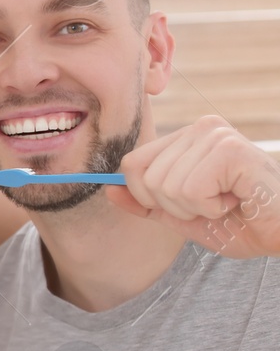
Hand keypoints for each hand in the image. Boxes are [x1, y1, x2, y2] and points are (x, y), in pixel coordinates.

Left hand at [106, 115, 279, 257]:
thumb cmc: (241, 222)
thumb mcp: (183, 215)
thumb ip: (146, 203)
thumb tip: (108, 190)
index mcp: (186, 139)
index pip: (132, 164)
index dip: (145, 195)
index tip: (182, 205)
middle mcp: (200, 128)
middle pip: (145, 176)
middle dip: (174, 206)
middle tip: (212, 205)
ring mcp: (216, 135)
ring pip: (167, 185)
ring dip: (195, 208)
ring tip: (226, 202)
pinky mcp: (230, 149)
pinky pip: (190, 189)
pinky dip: (209, 207)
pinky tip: (235, 199)